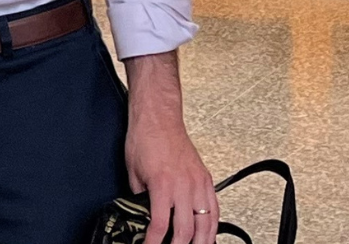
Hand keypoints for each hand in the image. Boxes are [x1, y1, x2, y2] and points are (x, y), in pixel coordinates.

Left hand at [124, 58, 216, 243]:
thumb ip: (139, 196)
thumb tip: (141, 213)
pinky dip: (213, 225)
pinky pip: (214, 208)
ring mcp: (197, 182)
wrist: (158, 117)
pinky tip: (209, 232)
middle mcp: (183, 186)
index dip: (154, 242)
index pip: (160, 226)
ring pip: (206, 223)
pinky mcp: (205, 178)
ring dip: (200, 241)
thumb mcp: (133, 173)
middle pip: (186, 230)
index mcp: (162, 185)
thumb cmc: (145, 139)